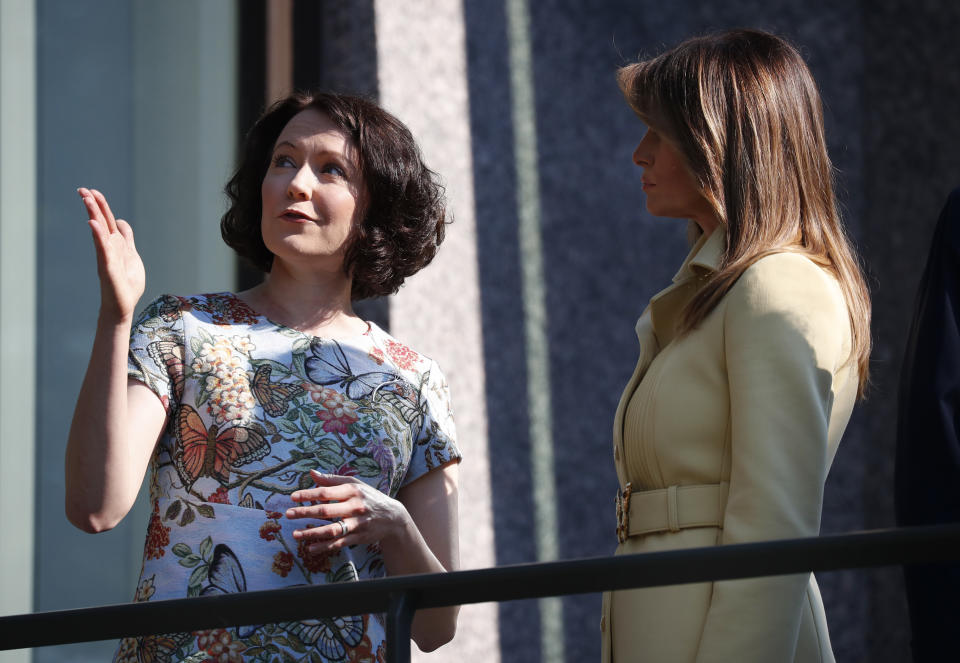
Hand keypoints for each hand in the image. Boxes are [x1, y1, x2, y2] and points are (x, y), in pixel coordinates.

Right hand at [79, 187, 144, 319]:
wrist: (122, 306)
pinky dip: (98, 236)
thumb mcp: (131, 255)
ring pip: (99, 231)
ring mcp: (107, 256)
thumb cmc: (126, 283)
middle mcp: (109, 247)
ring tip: (86, 199)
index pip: (107, 220)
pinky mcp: (108, 267)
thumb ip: (126, 239)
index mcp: (116, 244)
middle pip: (101, 222)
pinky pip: (102, 249)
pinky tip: (93, 224)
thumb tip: (121, 221)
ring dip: (93, 214)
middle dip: (93, 205)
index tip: (92, 192)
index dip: (101, 206)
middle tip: (82, 189)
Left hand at [287, 470, 409, 554]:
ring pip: (332, 529)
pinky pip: (339, 543)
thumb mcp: (355, 484)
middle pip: (327, 510)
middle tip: (288, 514)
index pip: (327, 492)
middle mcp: (355, 507)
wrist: (393, 517)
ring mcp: (357, 524)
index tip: (293, 497)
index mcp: (352, 491)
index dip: (309, 494)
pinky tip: (310, 548)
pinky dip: (324, 547)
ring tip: (295, 535)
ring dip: (312, 533)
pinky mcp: (359, 537)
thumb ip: (332, 480)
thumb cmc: (369, 497)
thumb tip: (312, 473)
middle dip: (306, 512)